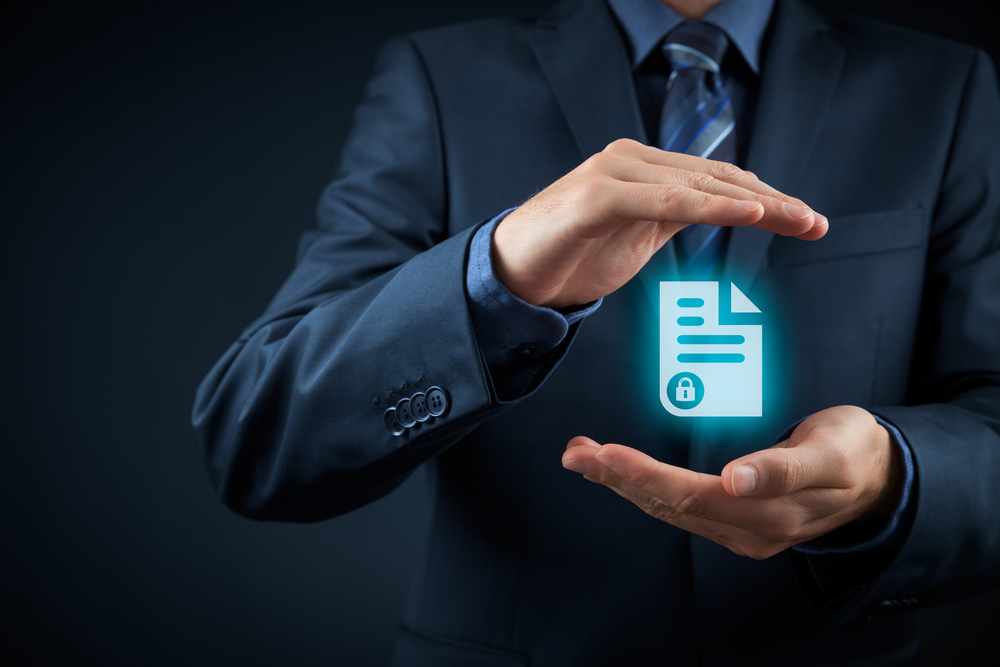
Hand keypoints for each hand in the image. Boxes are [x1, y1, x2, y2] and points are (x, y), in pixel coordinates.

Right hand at [492, 139, 827, 308]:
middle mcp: (632, 160)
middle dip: (772, 201)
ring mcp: (614, 173)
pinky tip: (745, 212)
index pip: (716, 179)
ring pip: (696, 184)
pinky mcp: (598, 195)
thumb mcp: (638, 237)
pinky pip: (663, 199)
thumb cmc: (572, 256)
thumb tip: (722, 214)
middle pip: (716, 177)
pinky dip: (708, 205)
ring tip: (795, 219)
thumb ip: (675, 218)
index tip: (806, 221)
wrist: (512, 275)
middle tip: (815, 223)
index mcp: (645, 169)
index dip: (766, 198)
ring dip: (752, 202)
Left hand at [560, 406, 902, 558]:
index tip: (606, 455)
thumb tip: (739, 479)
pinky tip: (620, 474)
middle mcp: (749, 528)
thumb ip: (787, 467)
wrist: (878, 479)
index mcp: (771, 511)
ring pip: (668, 509)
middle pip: (669, 505)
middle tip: (577, 453)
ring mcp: (741, 530)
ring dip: (622, 484)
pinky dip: (643, 489)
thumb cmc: (853, 453)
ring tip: (584, 458)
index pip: (692, 495)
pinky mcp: (736, 523)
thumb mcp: (832, 451)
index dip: (644, 476)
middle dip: (618, 478)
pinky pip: (679, 509)